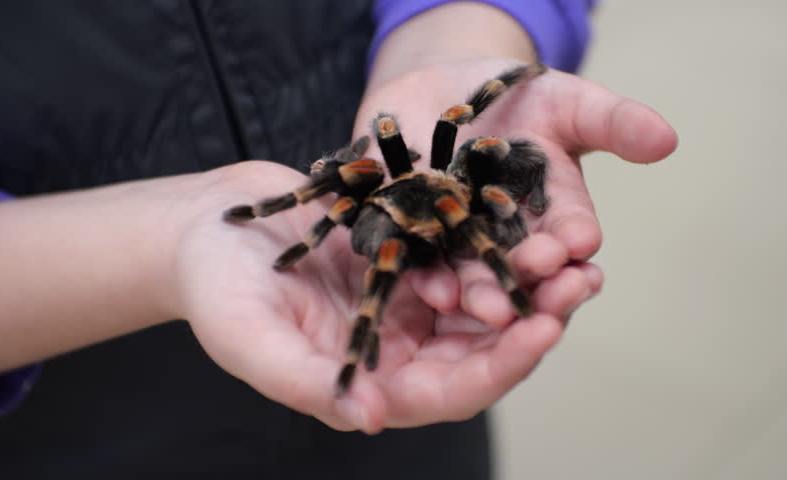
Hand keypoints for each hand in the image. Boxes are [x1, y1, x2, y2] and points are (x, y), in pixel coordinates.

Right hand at [172, 160, 585, 433]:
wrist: (207, 227)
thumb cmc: (216, 290)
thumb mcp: (250, 338)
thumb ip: (308, 383)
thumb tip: (372, 420)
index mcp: (373, 380)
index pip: (453, 390)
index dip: (501, 366)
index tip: (542, 331)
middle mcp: (401, 346)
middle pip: (483, 345)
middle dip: (535, 319)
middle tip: (579, 283)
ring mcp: (407, 298)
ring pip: (484, 297)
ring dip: (528, 278)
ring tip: (573, 250)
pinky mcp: (408, 252)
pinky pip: (462, 250)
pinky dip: (494, 238)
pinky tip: (528, 214)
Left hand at [354, 58, 676, 341]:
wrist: (443, 89)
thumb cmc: (517, 97)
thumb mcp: (567, 102)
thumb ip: (612, 122)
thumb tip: (667, 139)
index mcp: (556, 213)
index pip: (572, 232)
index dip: (575, 238)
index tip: (580, 242)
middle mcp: (513, 240)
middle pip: (526, 268)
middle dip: (532, 277)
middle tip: (537, 281)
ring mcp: (462, 245)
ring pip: (476, 278)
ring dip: (484, 295)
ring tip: (491, 308)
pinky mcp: (415, 242)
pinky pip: (422, 265)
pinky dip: (428, 279)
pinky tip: (435, 291)